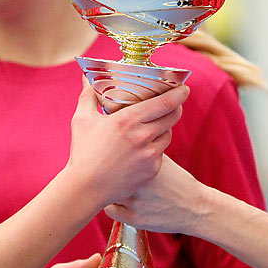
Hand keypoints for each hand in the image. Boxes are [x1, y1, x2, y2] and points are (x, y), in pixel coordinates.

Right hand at [66, 81, 186, 204]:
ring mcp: (150, 155)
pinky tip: (146, 146)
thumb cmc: (83, 152)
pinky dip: (156, 147)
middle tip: (173, 103)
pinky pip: (161, 153)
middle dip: (176, 107)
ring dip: (165, 127)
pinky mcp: (152, 170)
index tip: (184, 88)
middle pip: (173, 116)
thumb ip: (88, 96)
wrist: (86, 188)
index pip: (165, 102)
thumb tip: (85, 79)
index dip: (179, 94)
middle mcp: (143, 136)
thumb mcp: (82, 120)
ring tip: (156, 124)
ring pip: (168, 135)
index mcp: (128, 120)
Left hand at [106, 156, 204, 233]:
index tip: (112, 161)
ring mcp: (135, 201)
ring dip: (111, 191)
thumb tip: (117, 138)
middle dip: (108, 175)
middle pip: (106, 174)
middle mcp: (138, 180)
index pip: (112, 155)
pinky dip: (115, 207)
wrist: (194, 207)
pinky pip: (110, 210)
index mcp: (144, 161)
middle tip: (114, 176)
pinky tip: (127, 204)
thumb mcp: (161, 159)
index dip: (110, 159)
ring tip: (123, 190)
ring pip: (106, 192)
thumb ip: (139, 149)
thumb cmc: (175, 180)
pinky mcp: (134, 218)